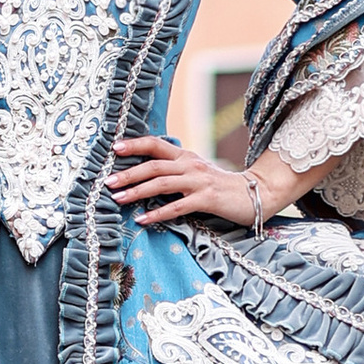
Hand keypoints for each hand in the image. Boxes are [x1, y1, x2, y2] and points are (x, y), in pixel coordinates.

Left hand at [109, 134, 306, 230]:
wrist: (256, 194)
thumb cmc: (221, 187)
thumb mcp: (196, 173)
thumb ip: (175, 172)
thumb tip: (145, 176)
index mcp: (186, 156)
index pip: (156, 144)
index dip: (135, 144)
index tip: (115, 148)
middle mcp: (190, 165)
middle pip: (154, 164)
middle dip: (128, 173)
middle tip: (108, 182)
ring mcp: (199, 181)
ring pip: (162, 183)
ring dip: (137, 191)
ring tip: (118, 199)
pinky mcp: (207, 199)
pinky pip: (177, 206)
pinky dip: (158, 213)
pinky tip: (142, 219)